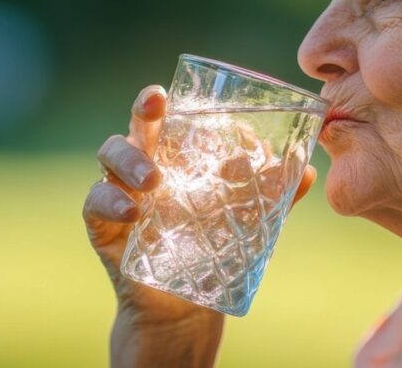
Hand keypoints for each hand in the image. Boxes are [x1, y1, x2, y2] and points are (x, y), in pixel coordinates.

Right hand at [83, 85, 317, 365]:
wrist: (187, 309)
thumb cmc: (214, 252)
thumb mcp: (247, 224)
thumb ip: (273, 197)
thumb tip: (307, 170)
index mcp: (177, 156)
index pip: (167, 117)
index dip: (162, 99)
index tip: (168, 92)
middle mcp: (144, 165)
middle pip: (137, 125)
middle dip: (143, 111)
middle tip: (157, 109)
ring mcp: (121, 192)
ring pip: (110, 155)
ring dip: (130, 160)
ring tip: (153, 181)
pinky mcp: (104, 226)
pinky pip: (94, 203)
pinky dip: (109, 202)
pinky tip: (130, 212)